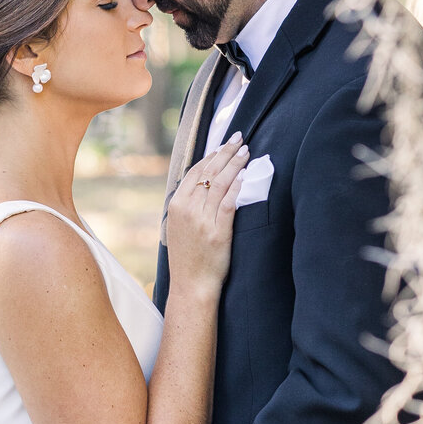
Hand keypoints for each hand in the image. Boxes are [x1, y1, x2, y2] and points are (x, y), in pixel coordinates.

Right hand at [166, 133, 246, 294]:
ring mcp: (202, 221)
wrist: (191, 286)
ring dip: (234, 164)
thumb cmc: (187, 258)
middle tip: (238, 138)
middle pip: (208, 172)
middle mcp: (187, 210)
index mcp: (176, 206)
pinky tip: (246, 175)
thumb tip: (201, 185)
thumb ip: (187, 206)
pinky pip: (229, 203)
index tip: (222, 145)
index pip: (194, 172)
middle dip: (225, 152)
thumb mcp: (178, 227)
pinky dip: (238, 186)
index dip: (210, 156)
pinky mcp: (218, 232)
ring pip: (220, 183)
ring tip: (246, 151)